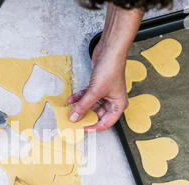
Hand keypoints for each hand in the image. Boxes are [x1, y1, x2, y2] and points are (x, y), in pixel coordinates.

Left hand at [68, 4, 142, 132]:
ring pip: (91, 105)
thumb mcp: (95, 92)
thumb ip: (83, 106)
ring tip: (70, 110)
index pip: (105, 123)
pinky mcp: (98, 86)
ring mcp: (105, 93)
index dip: (93, 127)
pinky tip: (71, 99)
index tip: (82, 129)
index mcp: (118, 105)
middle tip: (73, 120)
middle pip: (97, 114)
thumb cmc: (111, 68)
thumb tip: (75, 117)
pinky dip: (79, 97)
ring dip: (80, 106)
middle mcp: (113, 101)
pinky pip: (88, 96)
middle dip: (84, 116)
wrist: (109, 50)